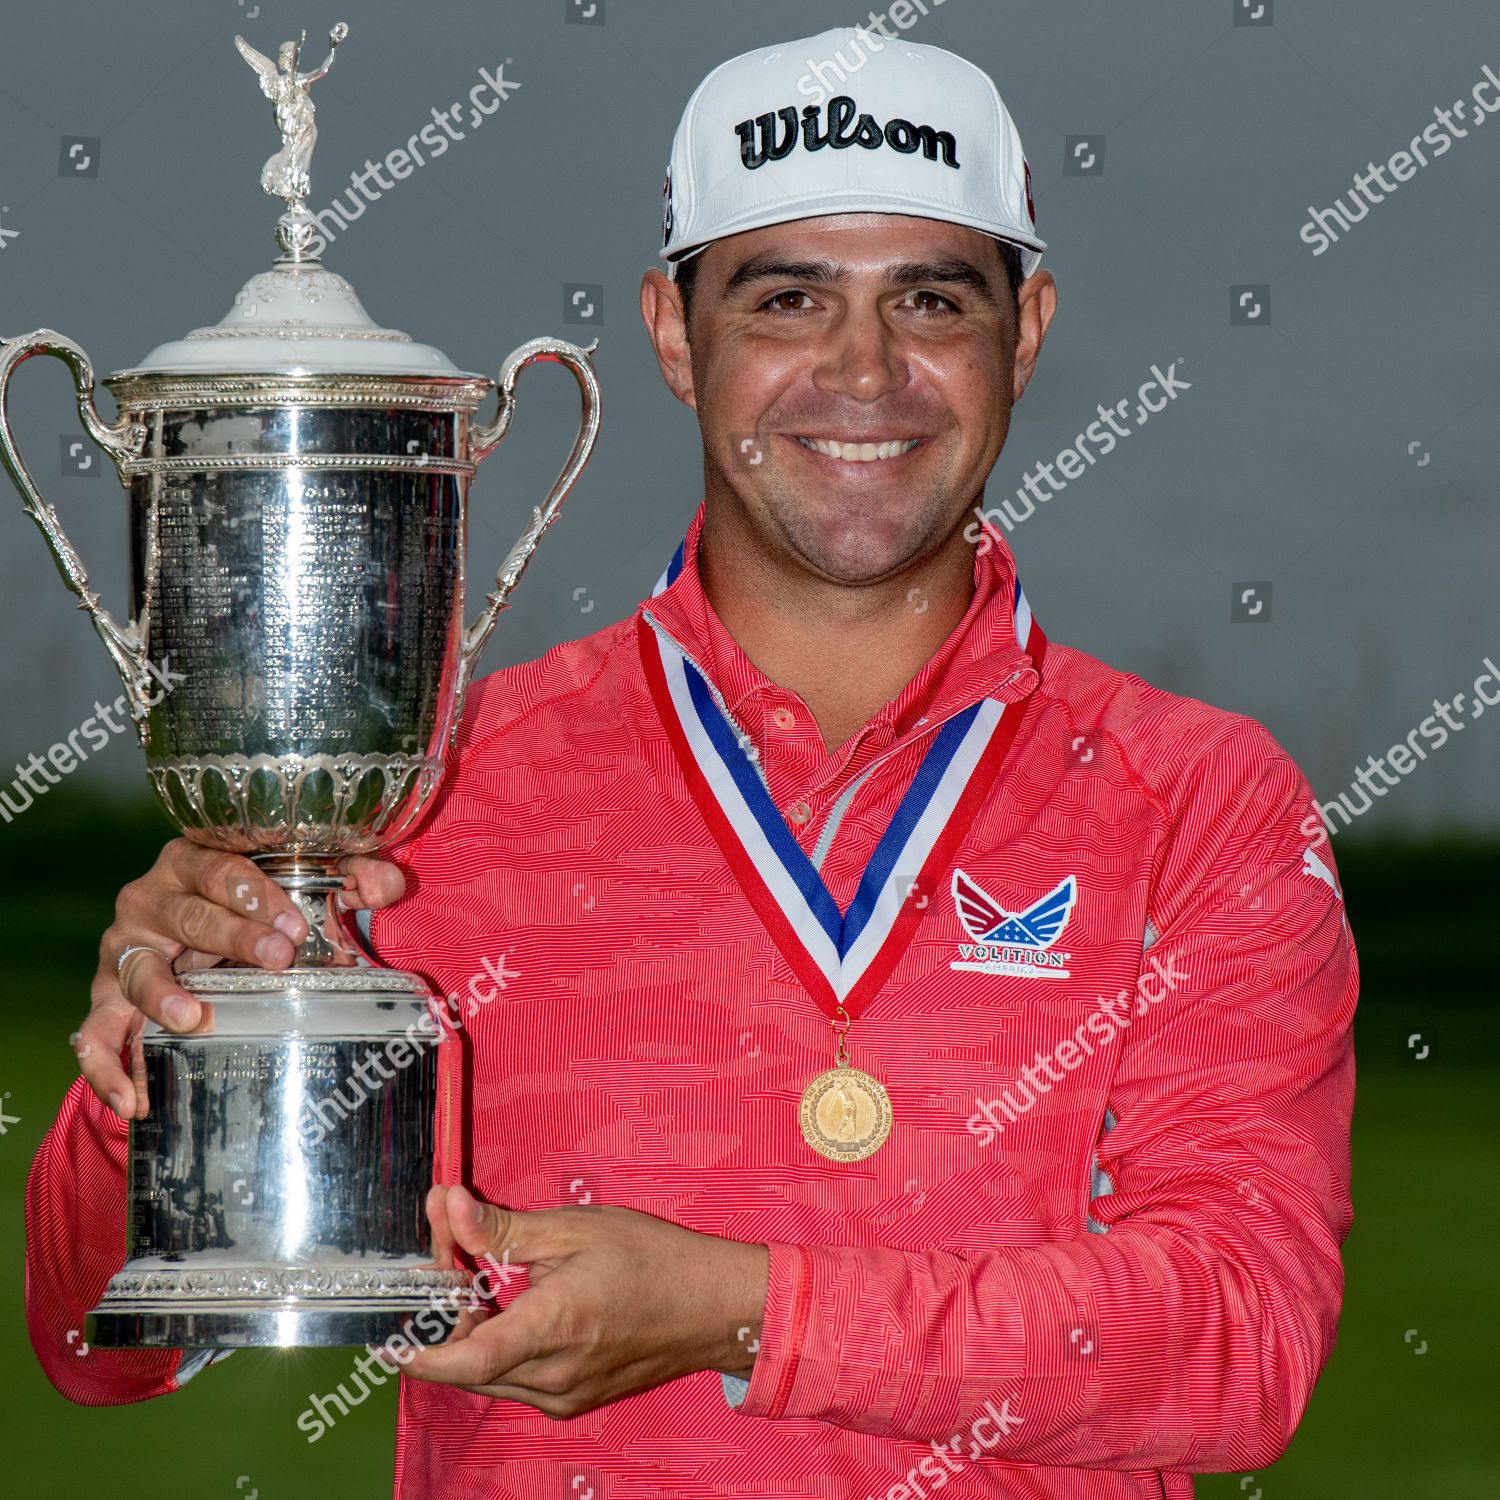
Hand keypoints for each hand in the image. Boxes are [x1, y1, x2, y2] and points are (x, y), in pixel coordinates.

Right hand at [81, 839, 403, 1118]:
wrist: (198, 947)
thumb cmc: (256, 909)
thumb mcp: (304, 889)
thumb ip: (352, 878)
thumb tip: (389, 883)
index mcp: (195, 862)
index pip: (220, 867)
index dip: (257, 893)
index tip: (296, 924)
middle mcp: (151, 899)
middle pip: (186, 914)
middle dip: (231, 936)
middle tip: (277, 959)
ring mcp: (124, 951)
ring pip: (136, 970)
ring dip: (163, 996)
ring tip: (195, 1019)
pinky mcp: (106, 1000)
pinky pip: (95, 1034)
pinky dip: (107, 1067)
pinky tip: (135, 1098)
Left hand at [388, 1184, 768, 1418]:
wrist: (714, 1307)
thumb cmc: (654, 1259)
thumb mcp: (578, 1228)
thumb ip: (505, 1227)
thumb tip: (447, 1206)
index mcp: (554, 1327)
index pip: (466, 1358)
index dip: (419, 1352)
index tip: (388, 1335)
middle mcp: (554, 1377)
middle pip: (470, 1364)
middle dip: (447, 1318)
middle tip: (453, 1264)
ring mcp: (565, 1396)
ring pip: (491, 1375)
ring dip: (475, 1334)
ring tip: (488, 1281)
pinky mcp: (574, 1401)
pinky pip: (518, 1382)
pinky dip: (503, 1348)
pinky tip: (518, 1307)